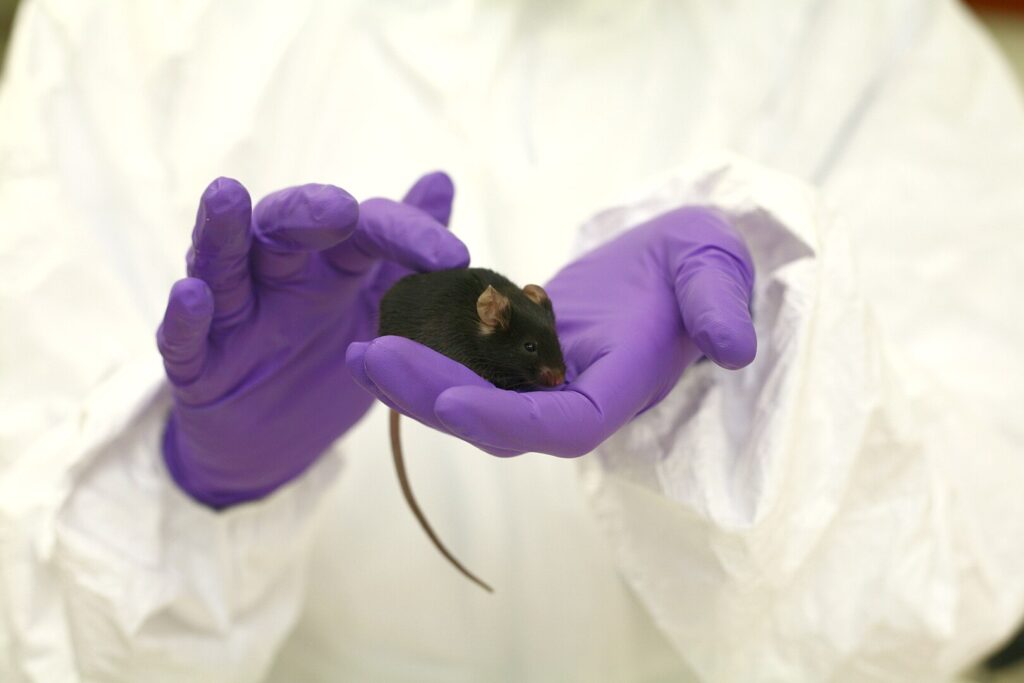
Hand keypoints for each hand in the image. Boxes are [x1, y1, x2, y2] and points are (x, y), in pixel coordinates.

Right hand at [158, 172, 467, 506]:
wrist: (272, 444)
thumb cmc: (325, 363)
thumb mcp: (378, 308)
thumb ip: (405, 250)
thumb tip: (439, 179)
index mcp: (329, 263)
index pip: (364, 229)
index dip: (405, 234)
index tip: (454, 257)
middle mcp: (277, 276)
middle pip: (283, 229)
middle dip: (307, 212)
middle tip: (339, 210)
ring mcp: (232, 319)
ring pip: (222, 266)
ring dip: (222, 232)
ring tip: (226, 195)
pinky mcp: (197, 367)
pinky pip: (184, 341)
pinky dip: (185, 318)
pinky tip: (191, 294)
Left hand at [346, 206, 754, 456]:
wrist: (667, 262)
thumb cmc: (696, 261)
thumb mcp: (714, 265)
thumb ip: (718, 303)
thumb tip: (733, 347)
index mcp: (623, 385)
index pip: (562, 427)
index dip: (510, 422)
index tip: (451, 402)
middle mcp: (577, 397)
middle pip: (501, 423)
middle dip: (436, 399)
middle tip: (373, 358)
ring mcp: (546, 383)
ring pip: (475, 400)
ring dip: (417, 385)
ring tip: (362, 352)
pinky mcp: (522, 361)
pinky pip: (469, 369)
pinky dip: (428, 357)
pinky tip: (383, 331)